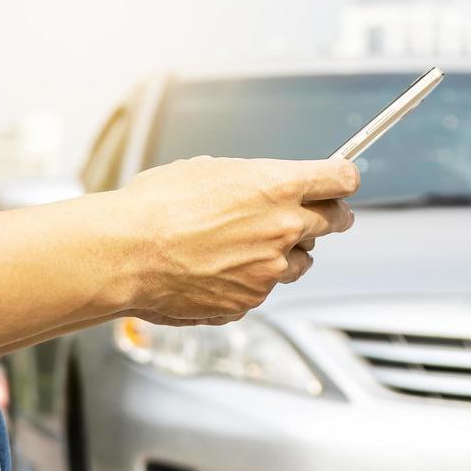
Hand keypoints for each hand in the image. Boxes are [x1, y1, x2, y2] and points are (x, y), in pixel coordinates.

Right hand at [117, 156, 358, 320]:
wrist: (127, 253)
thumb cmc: (156, 207)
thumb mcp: (206, 171)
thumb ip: (248, 181)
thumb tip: (256, 186)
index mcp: (278, 186)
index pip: (342, 180)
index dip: (343, 180)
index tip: (341, 182)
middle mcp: (284, 229)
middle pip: (335, 221)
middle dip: (327, 217)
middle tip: (315, 217)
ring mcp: (271, 270)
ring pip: (302, 261)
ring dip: (288, 253)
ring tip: (248, 246)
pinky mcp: (251, 300)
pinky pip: (265, 288)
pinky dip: (250, 280)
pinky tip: (219, 269)